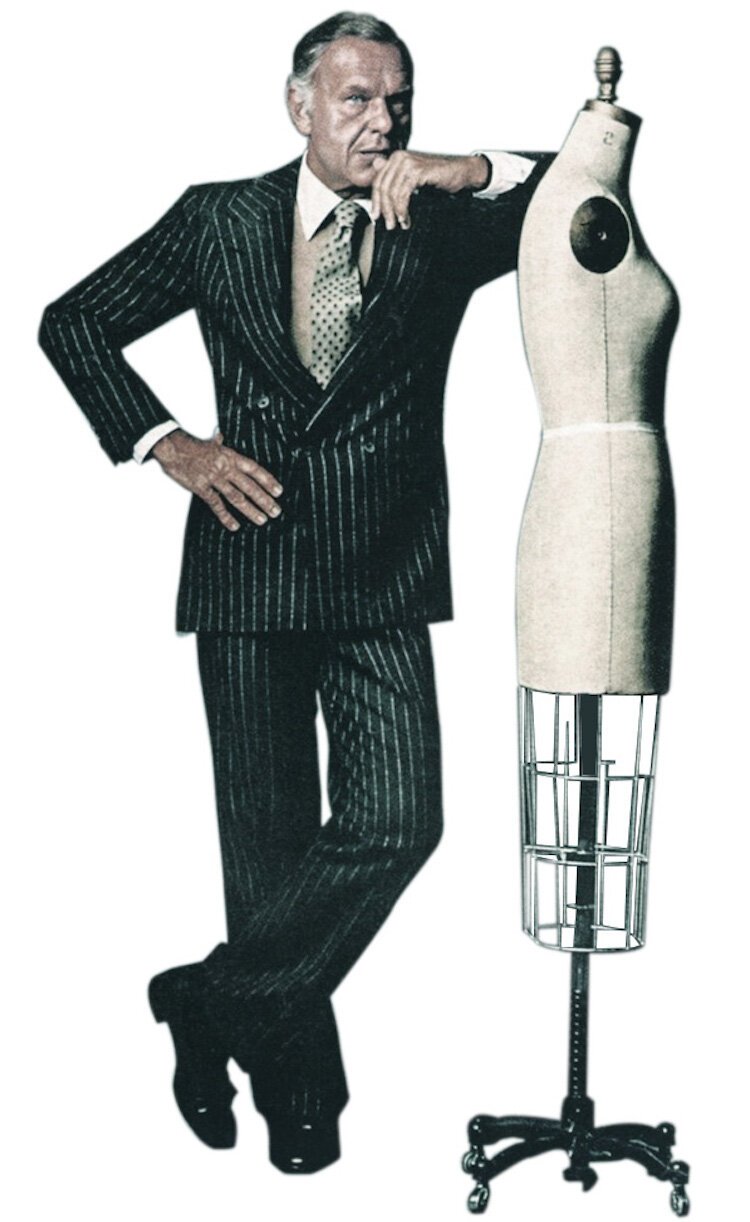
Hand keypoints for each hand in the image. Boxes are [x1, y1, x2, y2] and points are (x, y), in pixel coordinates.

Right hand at [152, 429, 282, 530]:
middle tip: (275, 511)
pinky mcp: (201, 487)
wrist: (171, 447)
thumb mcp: (209, 443)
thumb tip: (220, 436)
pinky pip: (216, 504)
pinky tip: (234, 525)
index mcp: (229, 456)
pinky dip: (226, 516)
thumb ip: (218, 443)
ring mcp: (213, 478)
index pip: (254, 469)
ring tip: (261, 519)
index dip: (267, 481)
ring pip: (236, 497)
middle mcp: (224, 467)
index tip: (278, 491)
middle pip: (249, 486)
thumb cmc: (189, 445)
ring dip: (250, 510)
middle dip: (264, 500)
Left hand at [370, 151, 488, 230]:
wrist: (460, 172)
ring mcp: (408, 163)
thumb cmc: (439, 177)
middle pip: (382, 187)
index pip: (378, 181)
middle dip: (384, 209)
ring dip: (394, 212)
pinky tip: (405, 218)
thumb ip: (395, 183)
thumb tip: (379, 186)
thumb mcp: (413, 183)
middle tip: (388, 224)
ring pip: (391, 192)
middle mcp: (400, 158)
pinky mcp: (417, 171)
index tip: (376, 216)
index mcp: (396, 159)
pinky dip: (402, 209)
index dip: (375, 201)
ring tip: (399, 223)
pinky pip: (402, 194)